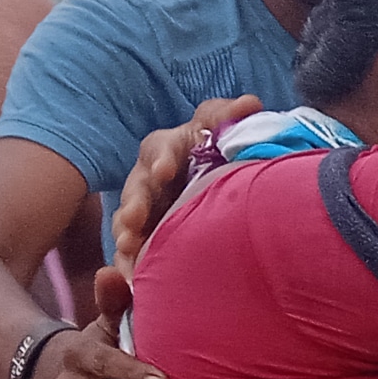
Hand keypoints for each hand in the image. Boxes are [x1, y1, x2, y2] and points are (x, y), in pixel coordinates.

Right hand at [115, 94, 257, 269]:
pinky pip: (132, 247)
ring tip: (128, 248)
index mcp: (168, 148)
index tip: (165, 170)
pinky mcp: (144, 233)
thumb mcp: (221, 127)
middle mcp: (149, 176)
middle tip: (134, 219)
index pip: (161, 149)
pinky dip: (130, 260)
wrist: (216, 180)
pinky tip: (133, 275)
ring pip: (129, 220)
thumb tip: (251, 102)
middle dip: (134, 203)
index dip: (163, 158)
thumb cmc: (217, 148)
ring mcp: (144, 206)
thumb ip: (231, 116)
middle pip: (138, 189)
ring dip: (127, 232)